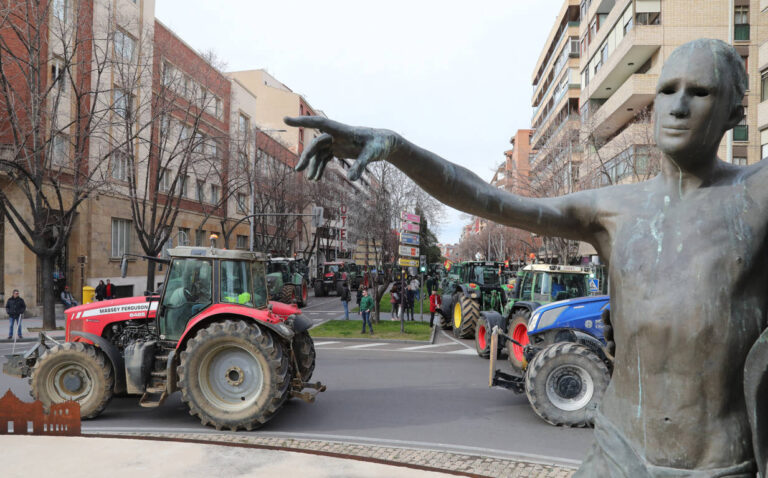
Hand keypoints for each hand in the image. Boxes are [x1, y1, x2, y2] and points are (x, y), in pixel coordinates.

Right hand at [284, 116, 399, 180]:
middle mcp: (336, 135)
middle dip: (307, 156)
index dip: (302, 122)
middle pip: (316, 144)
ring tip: (311, 179)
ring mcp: (336, 142)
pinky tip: (316, 178)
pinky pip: (325, 157)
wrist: (384, 142)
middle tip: (298, 170)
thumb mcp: (372, 155)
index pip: (319, 123)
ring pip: (319, 152)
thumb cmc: (379, 144)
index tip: (286, 119)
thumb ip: (361, 165)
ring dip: (313, 165)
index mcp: (342, 130)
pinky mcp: (339, 148)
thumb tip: (352, 179)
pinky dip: (320, 167)